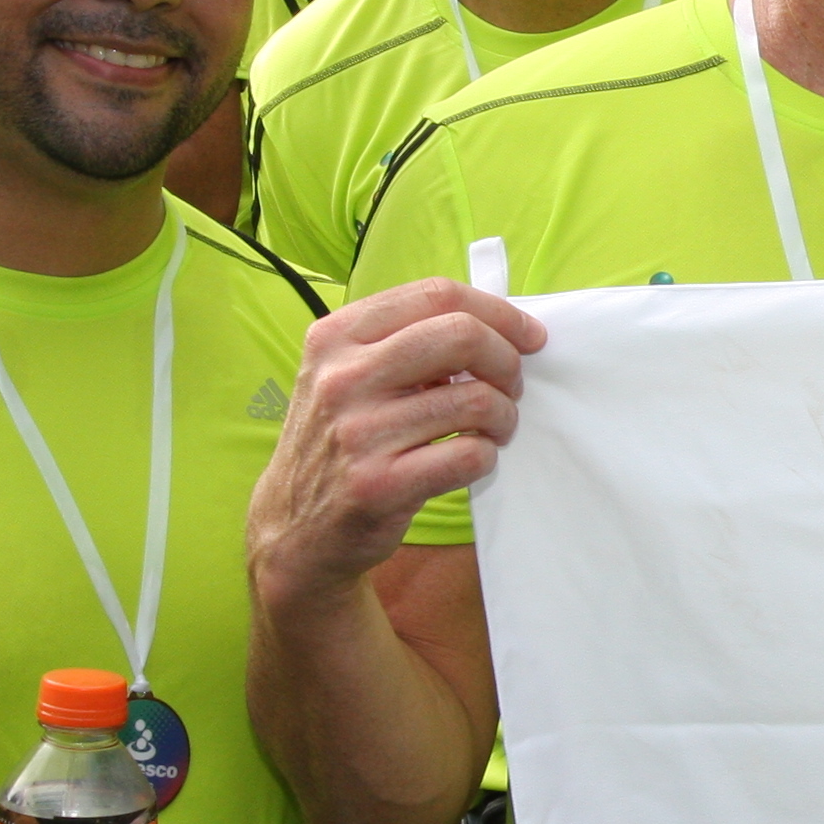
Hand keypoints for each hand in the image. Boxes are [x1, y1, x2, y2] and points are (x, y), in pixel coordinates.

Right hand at [248, 281, 550, 604]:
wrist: (295, 529)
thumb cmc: (338, 443)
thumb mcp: (347, 376)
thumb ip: (404, 342)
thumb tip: (494, 327)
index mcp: (336, 337)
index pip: (436, 295)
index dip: (497, 312)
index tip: (527, 335)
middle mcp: (342, 378)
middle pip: (461, 335)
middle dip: (507, 359)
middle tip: (512, 385)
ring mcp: (358, 432)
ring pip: (475, 399)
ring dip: (504, 414)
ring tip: (494, 428)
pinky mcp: (379, 484)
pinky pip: (469, 454)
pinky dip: (486, 455)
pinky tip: (473, 458)